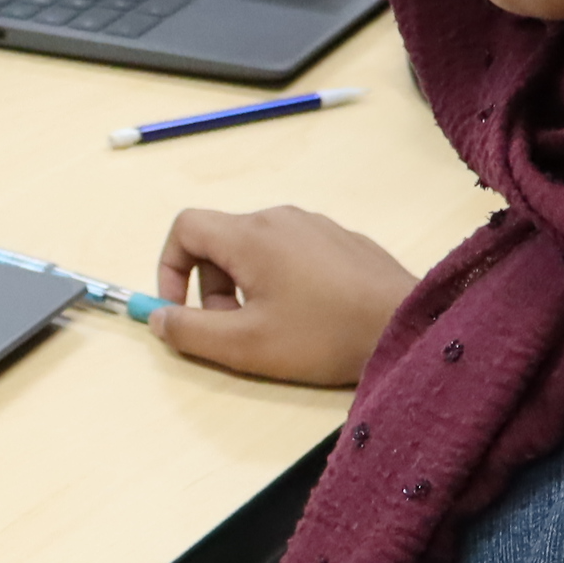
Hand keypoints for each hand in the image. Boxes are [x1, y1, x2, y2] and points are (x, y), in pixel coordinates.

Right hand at [151, 206, 418, 386]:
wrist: (405, 325)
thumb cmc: (323, 335)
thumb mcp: (245, 345)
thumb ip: (190, 331)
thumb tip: (157, 317)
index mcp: (249, 235)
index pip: (185, 227)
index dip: (169, 268)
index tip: (180, 309)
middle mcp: (280, 217)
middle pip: (221, 240)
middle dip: (213, 286)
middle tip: (233, 329)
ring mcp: (316, 225)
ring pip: (258, 248)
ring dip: (247, 286)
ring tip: (272, 328)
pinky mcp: (343, 240)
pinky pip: (294, 252)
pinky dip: (283, 281)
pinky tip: (310, 318)